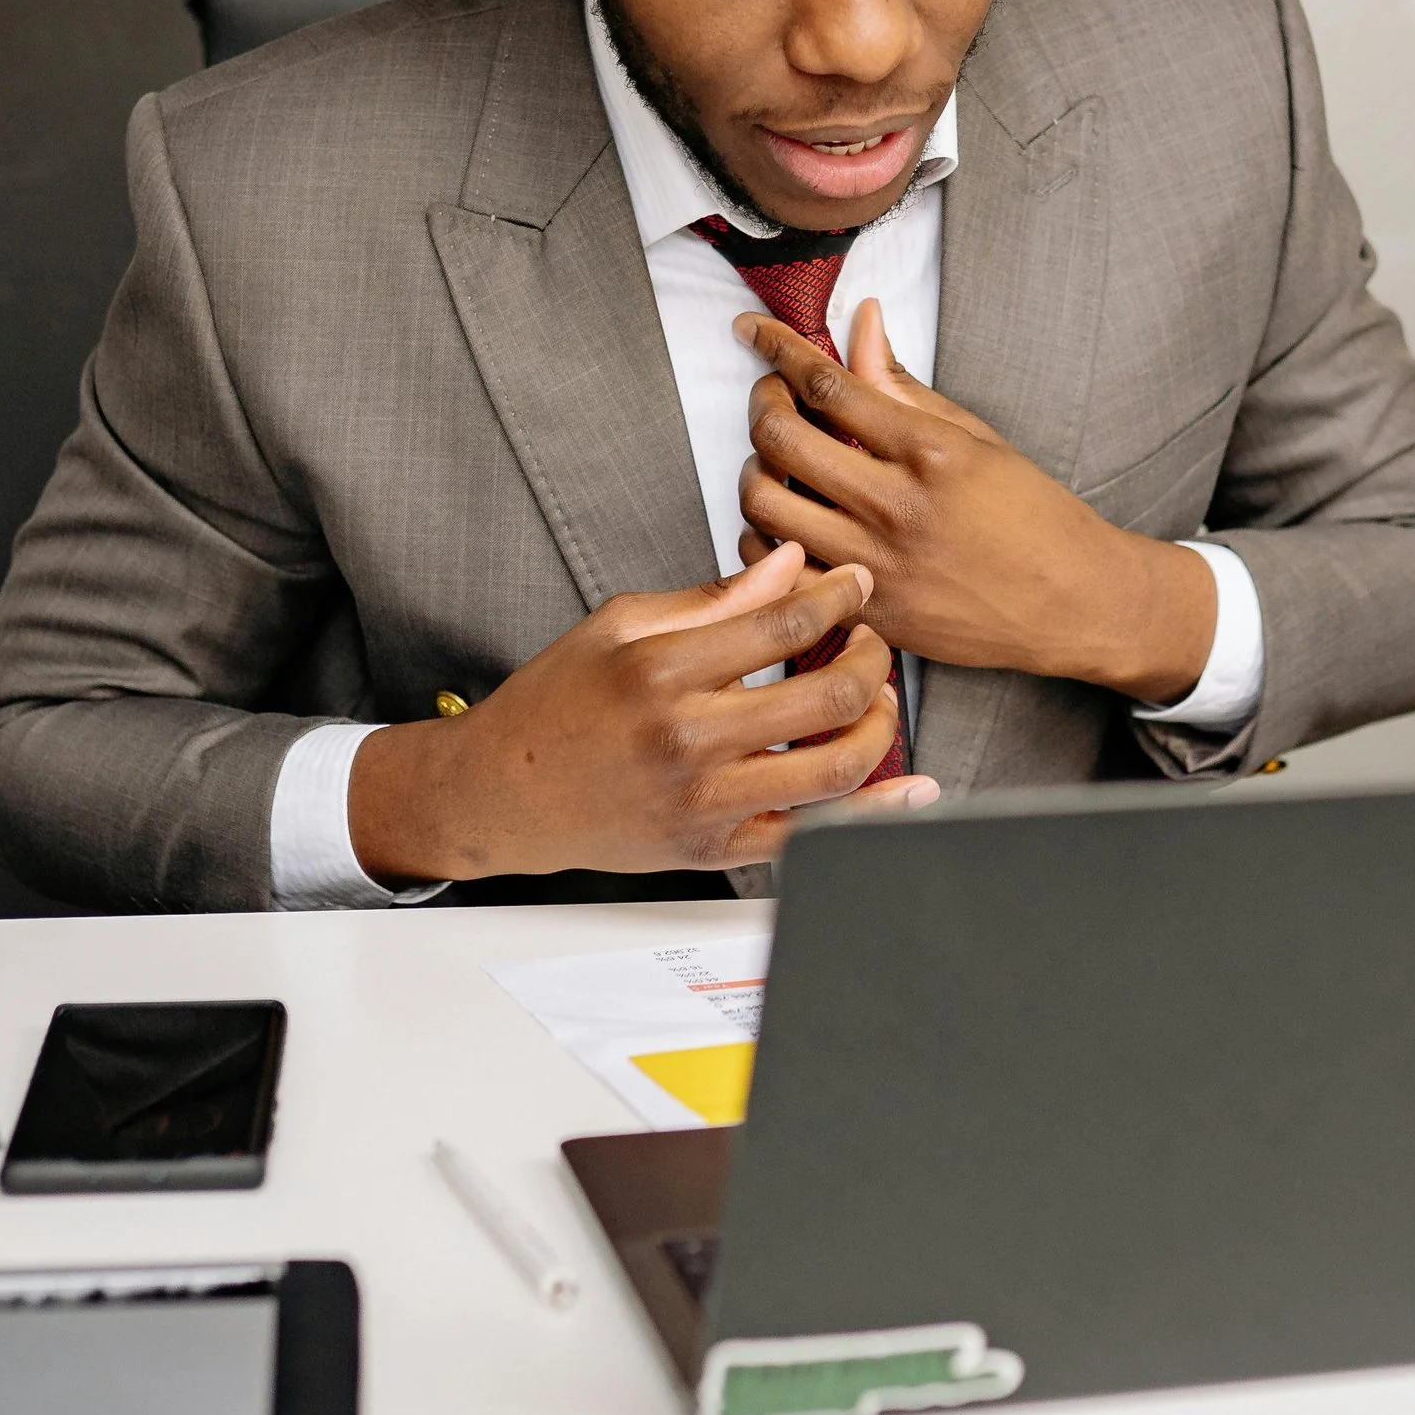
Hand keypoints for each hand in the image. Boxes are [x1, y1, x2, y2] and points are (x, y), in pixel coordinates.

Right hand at [345, 541, 938, 884]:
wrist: (504, 793)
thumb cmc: (555, 706)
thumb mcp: (619, 625)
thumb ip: (714, 598)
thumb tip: (790, 565)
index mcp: (661, 671)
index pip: (783, 622)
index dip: (838, 596)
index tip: (854, 584)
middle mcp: (686, 740)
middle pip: (826, 693)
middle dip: (872, 656)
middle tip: (872, 640)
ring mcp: (704, 802)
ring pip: (836, 768)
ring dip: (879, 726)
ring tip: (877, 699)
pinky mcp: (713, 849)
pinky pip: (814, 835)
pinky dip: (873, 812)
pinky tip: (911, 790)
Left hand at [735, 299, 1218, 701]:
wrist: (1073, 603)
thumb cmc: (1033, 515)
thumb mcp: (976, 437)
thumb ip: (903, 385)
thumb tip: (861, 320)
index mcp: (931, 451)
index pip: (828, 383)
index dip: (778, 349)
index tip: (753, 331)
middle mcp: (898, 506)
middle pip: (781, 439)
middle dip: (762, 404)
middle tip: (771, 397)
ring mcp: (879, 564)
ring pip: (766, 505)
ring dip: (755, 471)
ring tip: (774, 463)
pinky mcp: (870, 610)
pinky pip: (781, 571)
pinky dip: (765, 539)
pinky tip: (785, 523)